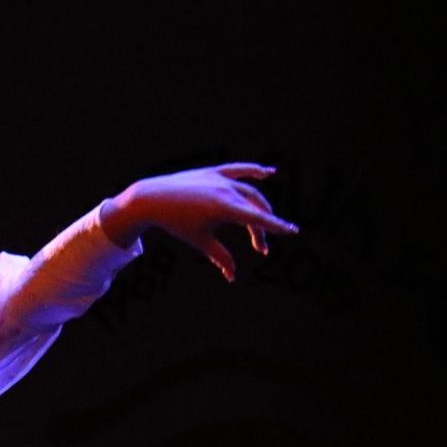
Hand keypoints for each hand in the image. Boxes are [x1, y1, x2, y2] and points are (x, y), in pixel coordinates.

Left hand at [101, 164, 298, 282]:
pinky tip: (269, 173)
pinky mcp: (214, 171)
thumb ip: (220, 256)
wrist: (153, 198)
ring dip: (260, 207)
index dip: (276, 226)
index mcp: (223, 207)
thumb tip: (233, 276)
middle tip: (261, 249)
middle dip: (262, 229)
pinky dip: (254, 170)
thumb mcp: (200, 240)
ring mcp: (220, 178)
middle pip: (255, 209)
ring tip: (265, 222)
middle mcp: (226, 190)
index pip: (257, 218)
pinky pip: (239, 169)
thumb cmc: (177, 223)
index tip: (293, 231)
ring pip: (250, 191)